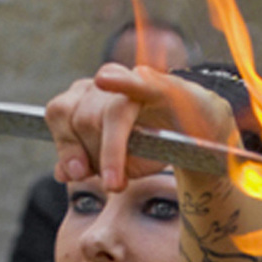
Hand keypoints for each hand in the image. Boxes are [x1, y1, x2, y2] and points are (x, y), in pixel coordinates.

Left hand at [44, 64, 235, 191]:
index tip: (77, 173)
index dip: (65, 144)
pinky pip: (140, 82)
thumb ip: (87, 164)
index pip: (59, 113)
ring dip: (111, 152)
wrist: (201, 142)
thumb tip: (62, 172)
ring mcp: (135, 80)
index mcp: (88, 97)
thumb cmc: (154, 147)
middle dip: (93, 155)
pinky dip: (122, 81)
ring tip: (121, 179)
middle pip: (81, 118)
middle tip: (113, 181)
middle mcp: (107, 82)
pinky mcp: (164, 87)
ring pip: (107, 113)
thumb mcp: (114, 163)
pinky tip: (105, 80)